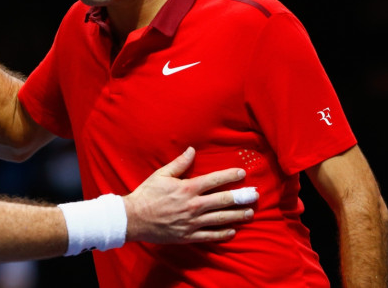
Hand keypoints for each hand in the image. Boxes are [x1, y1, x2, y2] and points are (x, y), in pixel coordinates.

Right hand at [124, 147, 256, 243]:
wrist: (133, 218)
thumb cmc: (146, 194)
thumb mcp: (161, 175)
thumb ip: (179, 164)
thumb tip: (192, 150)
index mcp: (187, 188)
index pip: (214, 180)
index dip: (230, 176)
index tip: (242, 174)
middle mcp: (193, 205)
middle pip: (223, 200)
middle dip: (241, 197)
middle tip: (254, 195)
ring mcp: (192, 222)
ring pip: (221, 218)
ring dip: (237, 215)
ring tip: (250, 213)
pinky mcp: (188, 236)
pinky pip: (210, 235)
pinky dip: (223, 233)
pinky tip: (232, 230)